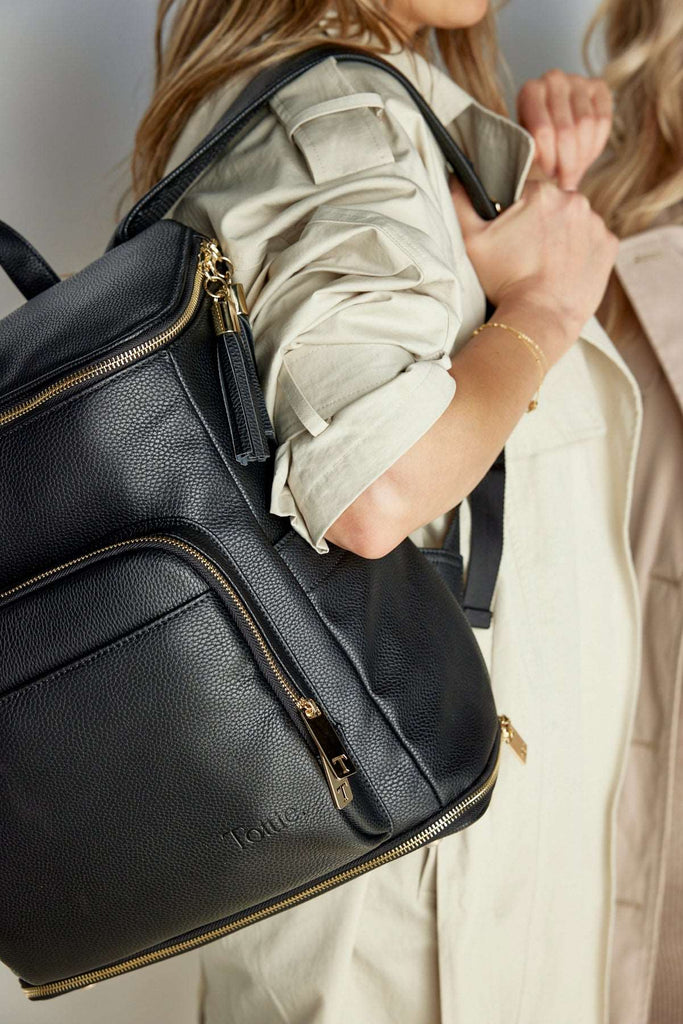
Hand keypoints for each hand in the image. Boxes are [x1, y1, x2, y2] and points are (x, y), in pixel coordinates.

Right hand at [450, 177, 617, 364]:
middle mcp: (575, 200)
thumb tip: (458, 178)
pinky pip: (593, 241)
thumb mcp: (472, 241)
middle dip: (540, 224)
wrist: (540, 318)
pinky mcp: (609, 246)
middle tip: (526, 255)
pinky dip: (581, 252)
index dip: (515, 215)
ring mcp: (596, 223)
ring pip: (574, 222)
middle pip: (552, 206)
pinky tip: (565, 270)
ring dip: (562, 237)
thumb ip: (462, 202)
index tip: (512, 238)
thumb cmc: (504, 281)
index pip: (526, 193)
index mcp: (542, 192)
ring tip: (546, 265)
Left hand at [517, 71, 612, 189]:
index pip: (543, 130)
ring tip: (574, 171)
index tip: (549, 175)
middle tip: (565, 180)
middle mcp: (553, 80)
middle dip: (567, 163)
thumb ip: (529, 154)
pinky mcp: (599, 87)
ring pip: (587, 125)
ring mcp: (578, 80)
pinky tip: (587, 157)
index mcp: (530, 92)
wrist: (551, 130)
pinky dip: (596, 144)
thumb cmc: (535, 143)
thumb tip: (538, 165)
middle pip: (566, 130)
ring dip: (582, 156)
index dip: (549, 159)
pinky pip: (603, 120)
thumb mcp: (525, 149)